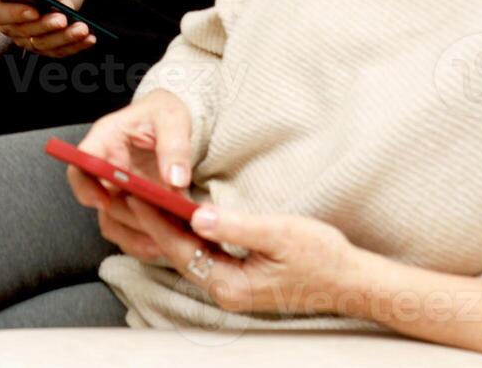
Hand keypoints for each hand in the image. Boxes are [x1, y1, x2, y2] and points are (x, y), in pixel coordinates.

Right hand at [0, 0, 94, 58]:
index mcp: (1, 4)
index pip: (1, 14)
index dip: (16, 15)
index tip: (34, 11)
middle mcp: (12, 25)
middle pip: (25, 32)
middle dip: (46, 26)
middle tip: (62, 19)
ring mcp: (28, 39)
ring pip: (44, 44)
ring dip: (64, 38)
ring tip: (82, 28)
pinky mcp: (47, 46)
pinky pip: (59, 51)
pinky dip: (76, 46)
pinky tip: (89, 38)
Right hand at [65, 90, 192, 262]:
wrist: (174, 124)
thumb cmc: (165, 114)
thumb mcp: (173, 119)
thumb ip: (174, 147)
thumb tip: (175, 179)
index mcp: (106, 139)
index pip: (81, 163)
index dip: (85, 186)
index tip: (104, 202)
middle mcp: (105, 168)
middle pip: (98, 200)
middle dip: (126, 217)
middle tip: (152, 227)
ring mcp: (116, 190)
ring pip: (112, 221)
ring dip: (134, 234)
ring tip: (161, 243)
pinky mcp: (131, 206)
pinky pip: (127, 231)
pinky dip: (142, 241)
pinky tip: (163, 245)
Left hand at [126, 198, 362, 316]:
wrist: (351, 281)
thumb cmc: (322, 257)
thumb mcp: (280, 233)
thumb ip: (236, 226)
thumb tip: (197, 215)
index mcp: (230, 284)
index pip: (179, 249)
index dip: (155, 219)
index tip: (136, 194)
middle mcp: (225, 291)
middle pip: (176, 253)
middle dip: (152, 222)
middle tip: (130, 191)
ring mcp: (231, 287)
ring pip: (187, 254)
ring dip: (167, 227)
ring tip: (145, 197)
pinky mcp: (238, 279)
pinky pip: (202, 254)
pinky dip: (187, 233)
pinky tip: (178, 214)